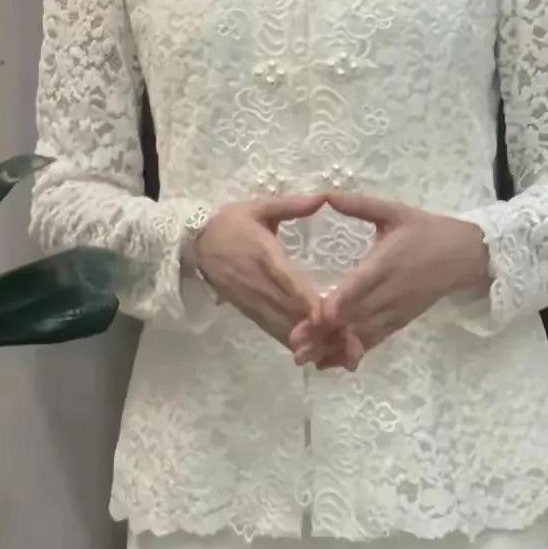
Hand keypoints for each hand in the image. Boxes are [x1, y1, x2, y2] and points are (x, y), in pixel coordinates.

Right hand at [192, 194, 330, 349]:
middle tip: (352, 339)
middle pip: (292, 313)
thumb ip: (291, 205)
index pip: (288, 284)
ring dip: (311, 341)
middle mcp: (261, 286)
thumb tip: (322, 197)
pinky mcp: (252, 314)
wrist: (195, 244)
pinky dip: (297, 343)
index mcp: (265, 258)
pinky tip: (319, 351)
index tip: (330, 315)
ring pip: (285, 328)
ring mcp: (256, 303)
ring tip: (342, 351)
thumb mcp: (258, 208)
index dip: (308, 302)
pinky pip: (276, 332)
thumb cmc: (229, 223)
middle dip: (320, 329)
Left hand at [289, 193, 489, 367]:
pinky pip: (374, 340)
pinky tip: (328, 363)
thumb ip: (359, 205)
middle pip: (356, 315)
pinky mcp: (399, 321)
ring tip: (304, 359)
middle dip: (325, 332)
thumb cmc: (426, 230)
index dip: (343, 301)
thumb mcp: (394, 211)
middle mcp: (390, 291)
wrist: (465, 256)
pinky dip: (352, 352)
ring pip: (362, 333)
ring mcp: (395, 310)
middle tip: (295, 344)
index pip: (363, 284)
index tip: (320, 314)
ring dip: (334, 347)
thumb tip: (325, 194)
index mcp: (387, 262)